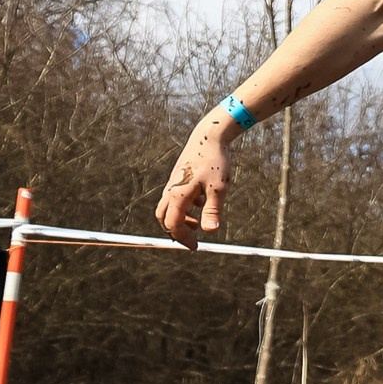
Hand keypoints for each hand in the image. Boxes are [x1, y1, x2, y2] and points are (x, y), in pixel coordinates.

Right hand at [156, 114, 235, 249]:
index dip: (182, 238)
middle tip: (192, 239)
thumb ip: (213, 210)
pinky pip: (175, 197)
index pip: (173, 224)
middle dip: (176, 231)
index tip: (196, 246)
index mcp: (178, 195)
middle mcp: (171, 189)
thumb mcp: (219, 188)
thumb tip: (210, 231)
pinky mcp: (178, 177)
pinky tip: (201, 203)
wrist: (209, 137)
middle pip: (163, 217)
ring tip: (197, 224)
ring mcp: (173, 183)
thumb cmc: (215, 161)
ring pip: (168, 207)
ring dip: (180, 219)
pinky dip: (184, 206)